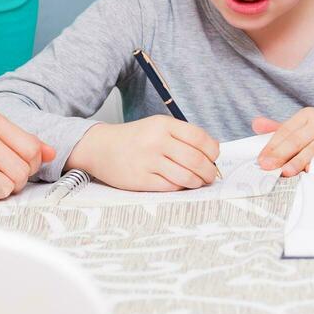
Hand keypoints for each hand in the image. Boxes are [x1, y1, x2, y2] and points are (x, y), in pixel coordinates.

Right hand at [71, 116, 220, 191]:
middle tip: (210, 176)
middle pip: (196, 160)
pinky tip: (180, 184)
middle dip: (209, 171)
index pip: (200, 138)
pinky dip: (180, 188)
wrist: (100, 147)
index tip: (214, 157)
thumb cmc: (135, 139)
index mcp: (164, 125)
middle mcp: (156, 141)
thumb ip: (183, 136)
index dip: (213, 151)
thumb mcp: (157, 127)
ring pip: (186, 176)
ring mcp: (147, 161)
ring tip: (198, 182)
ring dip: (197, 182)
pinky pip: (170, 187)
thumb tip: (213, 151)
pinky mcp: (140, 180)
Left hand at [253, 109, 313, 176]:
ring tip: (288, 172)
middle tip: (270, 167)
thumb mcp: (303, 127)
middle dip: (283, 154)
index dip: (273, 146)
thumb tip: (256, 124)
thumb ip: (280, 129)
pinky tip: (312, 172)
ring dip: (301, 161)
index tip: (262, 161)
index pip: (286, 131)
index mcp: (307, 115)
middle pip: (299, 140)